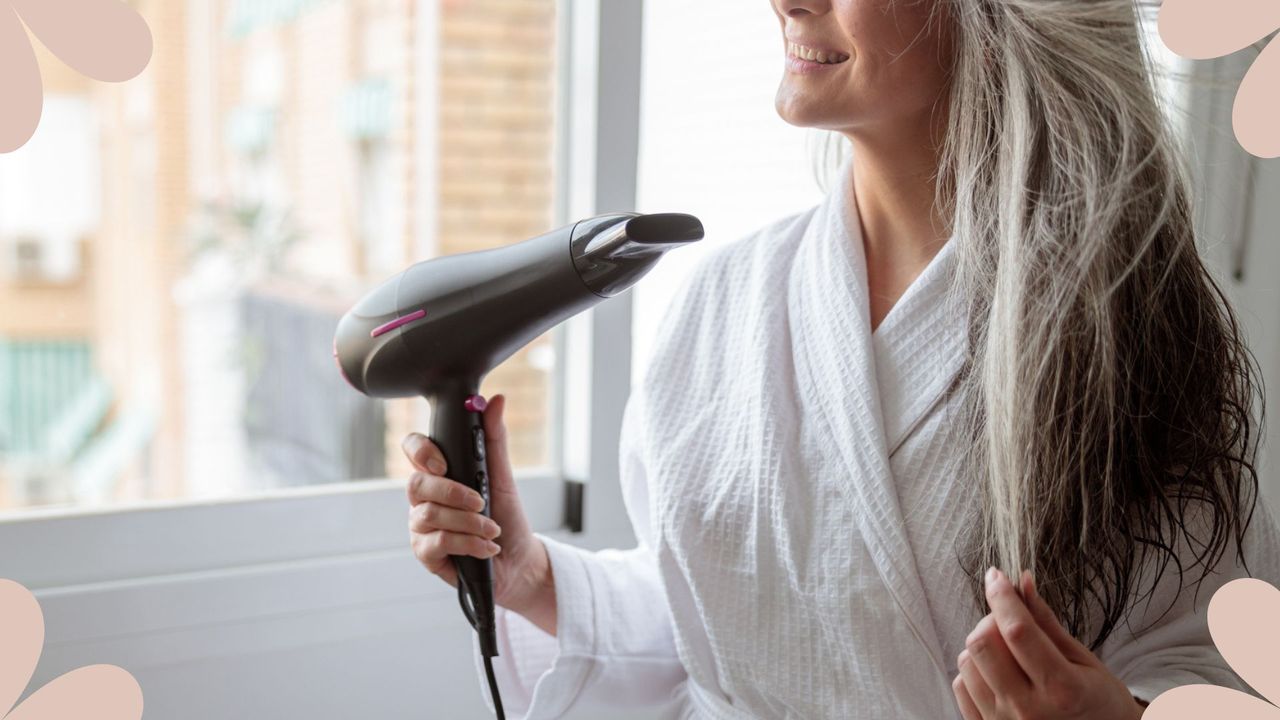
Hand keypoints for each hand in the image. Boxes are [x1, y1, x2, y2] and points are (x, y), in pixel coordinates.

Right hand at [403, 393, 556, 634]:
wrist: (519, 559)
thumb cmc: (506, 515)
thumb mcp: (502, 476)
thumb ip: (494, 439)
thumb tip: (496, 400)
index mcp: (438, 472)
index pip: (413, 449)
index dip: (420, 451)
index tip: (444, 463)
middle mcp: (424, 497)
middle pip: (416, 483)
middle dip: (450, 492)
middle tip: (480, 500)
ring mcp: (421, 525)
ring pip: (427, 515)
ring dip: (466, 522)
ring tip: (493, 529)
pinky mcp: (426, 554)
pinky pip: (435, 543)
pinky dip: (466, 543)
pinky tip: (486, 548)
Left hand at [952, 568, 1146, 719]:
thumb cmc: (1097, 700)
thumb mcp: (1083, 659)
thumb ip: (1046, 622)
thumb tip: (1022, 582)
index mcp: (1062, 689)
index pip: (1018, 631)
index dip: (1003, 597)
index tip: (996, 576)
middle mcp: (1029, 710)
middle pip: (983, 644)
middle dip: (992, 620)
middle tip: (1010, 619)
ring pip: (967, 663)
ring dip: (982, 645)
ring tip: (1007, 650)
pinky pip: (961, 687)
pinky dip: (974, 670)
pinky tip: (996, 671)